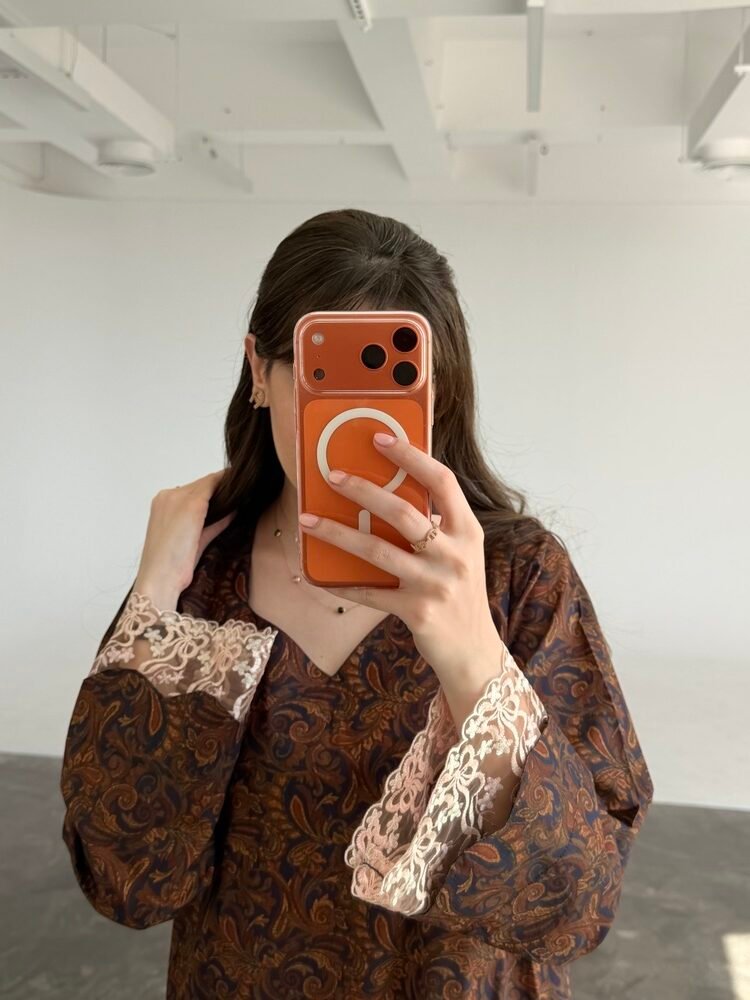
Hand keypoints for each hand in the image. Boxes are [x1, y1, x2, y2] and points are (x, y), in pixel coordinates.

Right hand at [133, 470, 235, 607]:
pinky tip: (243, 492)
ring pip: (209, 483)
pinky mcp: (191, 505)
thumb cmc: (173, 566)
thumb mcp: (196, 538)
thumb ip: (215, 522)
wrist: (160, 579)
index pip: (194, 489)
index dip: (215, 490)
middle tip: (245, 491)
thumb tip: (234, 510)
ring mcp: (178, 498)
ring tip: (246, 492)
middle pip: (202, 484)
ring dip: (226, 488)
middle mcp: (168, 495)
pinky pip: (213, 489)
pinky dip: (228, 491)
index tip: (234, 493)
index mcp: (163, 503)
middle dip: (222, 488)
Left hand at [298, 432, 500, 683]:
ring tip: (309, 521)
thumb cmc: (459, 593)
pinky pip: (371, 593)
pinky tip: (319, 576)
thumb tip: (388, 493)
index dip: (412, 456)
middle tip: (332, 476)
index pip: (442, 481)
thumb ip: (437, 526)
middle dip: (363, 490)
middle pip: (403, 512)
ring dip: (338, 533)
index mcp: (468, 531)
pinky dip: (343, 583)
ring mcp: (436, 584)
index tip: (381, 438)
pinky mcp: (418, 612)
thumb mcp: (460, 554)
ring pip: (378, 550)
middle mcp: (455, 554)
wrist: (473, 650)